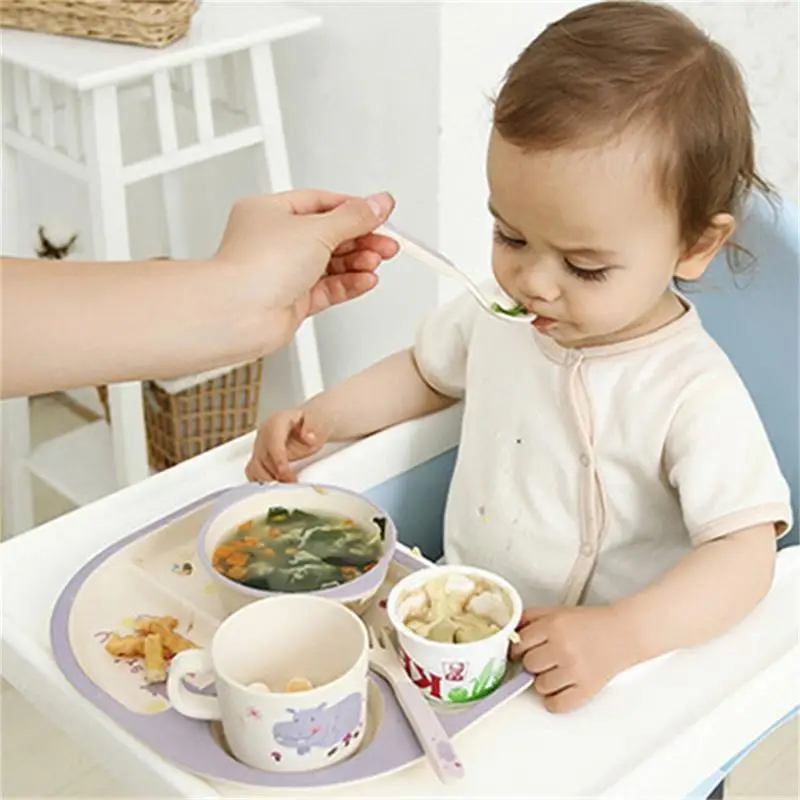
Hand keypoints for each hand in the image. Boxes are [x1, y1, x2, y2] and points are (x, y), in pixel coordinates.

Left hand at [214, 189, 398, 353]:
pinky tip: (366, 279)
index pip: (321, 203)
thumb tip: (378, 203)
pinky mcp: (292, 300)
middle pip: (329, 234)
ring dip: (357, 262)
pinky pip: (328, 288)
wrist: (239, 313)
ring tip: (377, 260)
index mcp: (270, 211)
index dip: (353, 209)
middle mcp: (275, 241)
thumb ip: (354, 217)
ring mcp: (283, 272)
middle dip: (361, 238)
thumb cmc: (256, 266)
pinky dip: (349, 284)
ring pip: (330, 264)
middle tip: (387, 241)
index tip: (380, 213)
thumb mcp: (316, 229)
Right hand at [245, 407, 331, 482]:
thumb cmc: (313, 422)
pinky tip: (277, 485)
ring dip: (269, 480)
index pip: (272, 442)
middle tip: (291, 483)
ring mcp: (260, 445)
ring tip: (286, 485)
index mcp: (277, 421)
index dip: (278, 460)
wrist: (311, 424)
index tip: (286, 473)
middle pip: (262, 458)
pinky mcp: (260, 457)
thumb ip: (314, 426)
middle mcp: (265, 433)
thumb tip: (308, 437)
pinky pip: (254, 472)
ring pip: (255, 467)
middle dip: (276, 474)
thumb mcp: (319, 420)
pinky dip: (263, 482)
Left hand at [510, 605, 632, 712]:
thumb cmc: (590, 623)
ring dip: (544, 681)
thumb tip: (510, 630)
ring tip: (556, 671)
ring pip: (540, 686)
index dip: (518, 648)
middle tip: (545, 658)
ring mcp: (574, 671)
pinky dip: (555, 700)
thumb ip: (531, 617)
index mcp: (554, 626)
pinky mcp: (586, 690)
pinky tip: (561, 687)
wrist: (623, 633)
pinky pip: (556, 705)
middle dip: (534, 662)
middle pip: (529, 665)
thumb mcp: (557, 612)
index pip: (520, 644)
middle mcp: (563, 648)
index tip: (521, 651)